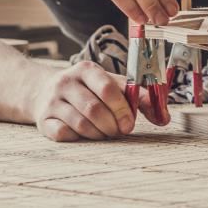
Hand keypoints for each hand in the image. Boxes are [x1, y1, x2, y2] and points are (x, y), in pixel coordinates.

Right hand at [34, 60, 168, 141]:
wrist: (44, 92)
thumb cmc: (87, 90)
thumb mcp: (110, 84)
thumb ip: (137, 96)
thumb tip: (164, 116)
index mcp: (87, 69)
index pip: (108, 88)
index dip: (122, 109)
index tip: (130, 124)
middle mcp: (66, 81)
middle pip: (94, 109)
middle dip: (111, 126)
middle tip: (118, 132)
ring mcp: (52, 100)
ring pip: (80, 124)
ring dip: (98, 134)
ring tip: (104, 133)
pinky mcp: (43, 119)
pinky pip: (64, 134)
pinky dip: (78, 139)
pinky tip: (83, 135)